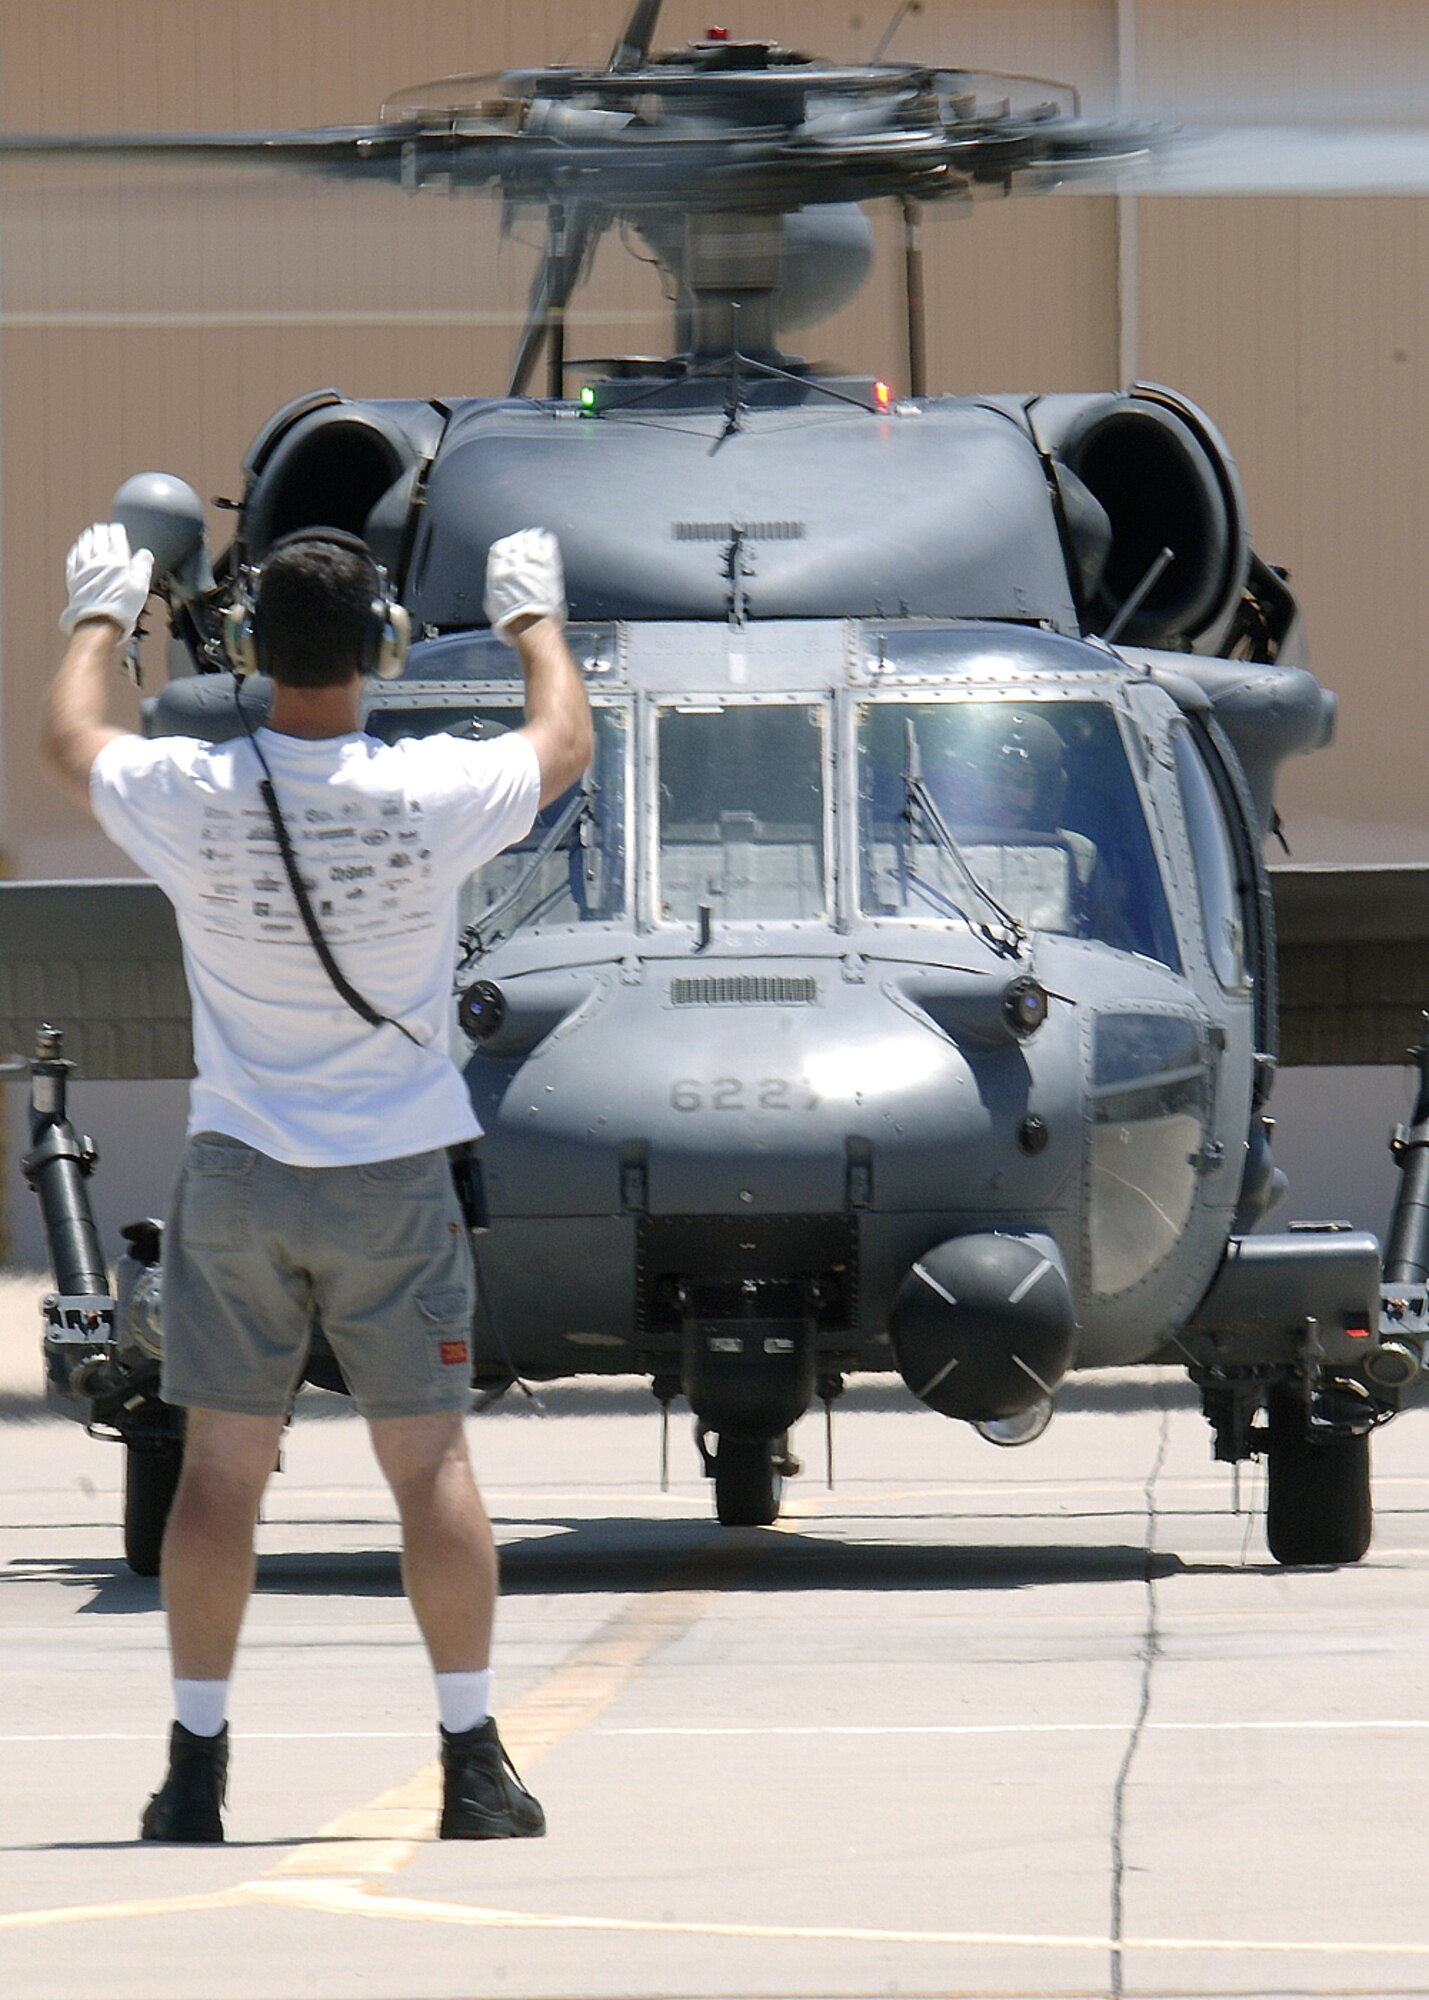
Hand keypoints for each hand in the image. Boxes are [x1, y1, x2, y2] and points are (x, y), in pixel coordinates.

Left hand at [59, 523, 153, 640]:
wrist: (99, 621)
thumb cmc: (122, 606)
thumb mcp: (140, 586)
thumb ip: (143, 567)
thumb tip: (145, 554)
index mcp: (117, 560)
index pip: (115, 537)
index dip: (117, 531)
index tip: (118, 529)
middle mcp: (98, 559)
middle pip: (98, 537)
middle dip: (102, 531)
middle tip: (104, 528)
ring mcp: (84, 567)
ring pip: (84, 544)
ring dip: (88, 536)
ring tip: (91, 534)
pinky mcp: (74, 576)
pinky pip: (74, 556)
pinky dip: (77, 549)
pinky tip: (79, 548)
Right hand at [483, 528, 565, 643]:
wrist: (530, 624)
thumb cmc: (512, 618)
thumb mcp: (493, 600)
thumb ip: (495, 584)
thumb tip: (499, 579)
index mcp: (497, 568)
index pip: (500, 547)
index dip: (506, 547)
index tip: (510, 549)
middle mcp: (513, 560)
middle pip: (516, 541)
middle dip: (520, 543)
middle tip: (525, 546)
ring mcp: (531, 560)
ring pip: (531, 538)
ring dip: (533, 540)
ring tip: (535, 542)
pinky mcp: (548, 563)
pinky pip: (547, 542)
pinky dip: (546, 541)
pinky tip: (546, 543)